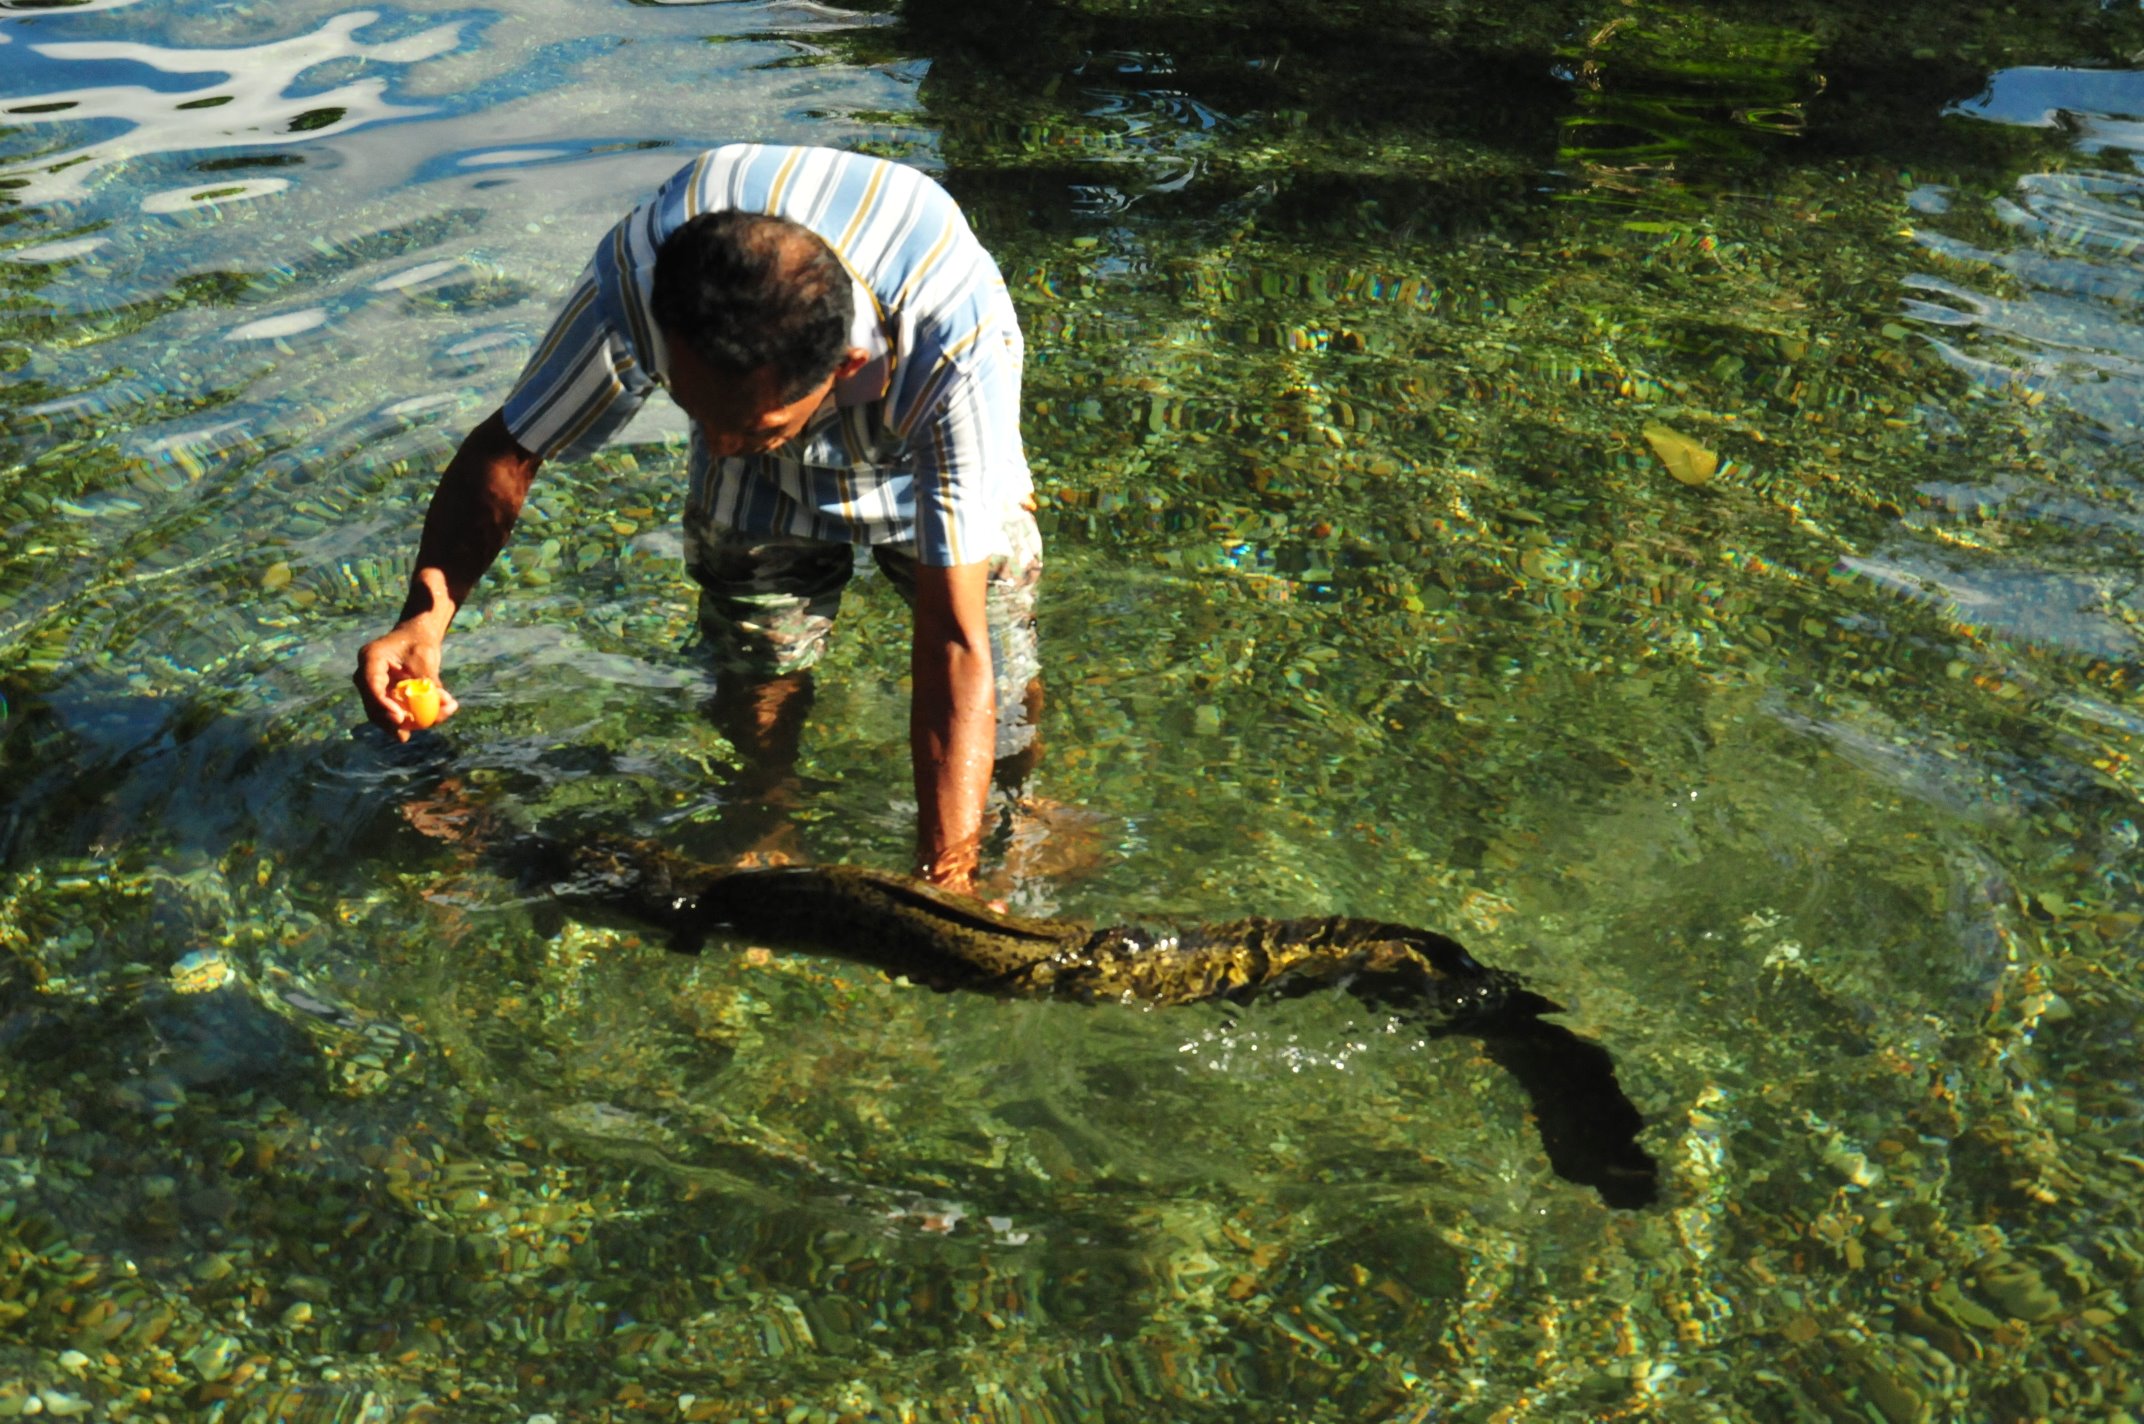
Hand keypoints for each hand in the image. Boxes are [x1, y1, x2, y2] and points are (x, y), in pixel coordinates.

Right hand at [353, 623, 459, 740]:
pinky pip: (391, 712)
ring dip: (402, 724)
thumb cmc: (420, 643)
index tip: (399, 717)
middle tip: (405, 735)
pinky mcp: (382, 696)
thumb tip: (446, 703)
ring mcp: (372, 686)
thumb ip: (431, 680)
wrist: (415, 638)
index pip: (371, 684)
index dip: (383, 704)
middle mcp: (366, 674)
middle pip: (372, 704)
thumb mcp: (426, 658)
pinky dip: (409, 719)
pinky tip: (428, 723)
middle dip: (390, 722)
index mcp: (371, 657)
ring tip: (429, 724)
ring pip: (380, 713)